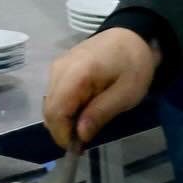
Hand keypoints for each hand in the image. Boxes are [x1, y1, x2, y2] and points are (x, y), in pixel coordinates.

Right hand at [42, 29, 159, 148]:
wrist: (132, 35)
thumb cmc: (133, 64)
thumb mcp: (126, 93)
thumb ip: (101, 113)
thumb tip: (80, 135)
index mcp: (76, 73)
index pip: (56, 112)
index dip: (63, 134)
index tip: (80, 147)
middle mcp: (60, 68)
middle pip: (49, 109)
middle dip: (62, 129)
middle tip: (84, 139)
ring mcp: (57, 66)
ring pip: (49, 103)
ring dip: (63, 119)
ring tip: (85, 124)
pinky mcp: (60, 66)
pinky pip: (54, 94)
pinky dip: (64, 107)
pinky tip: (82, 110)